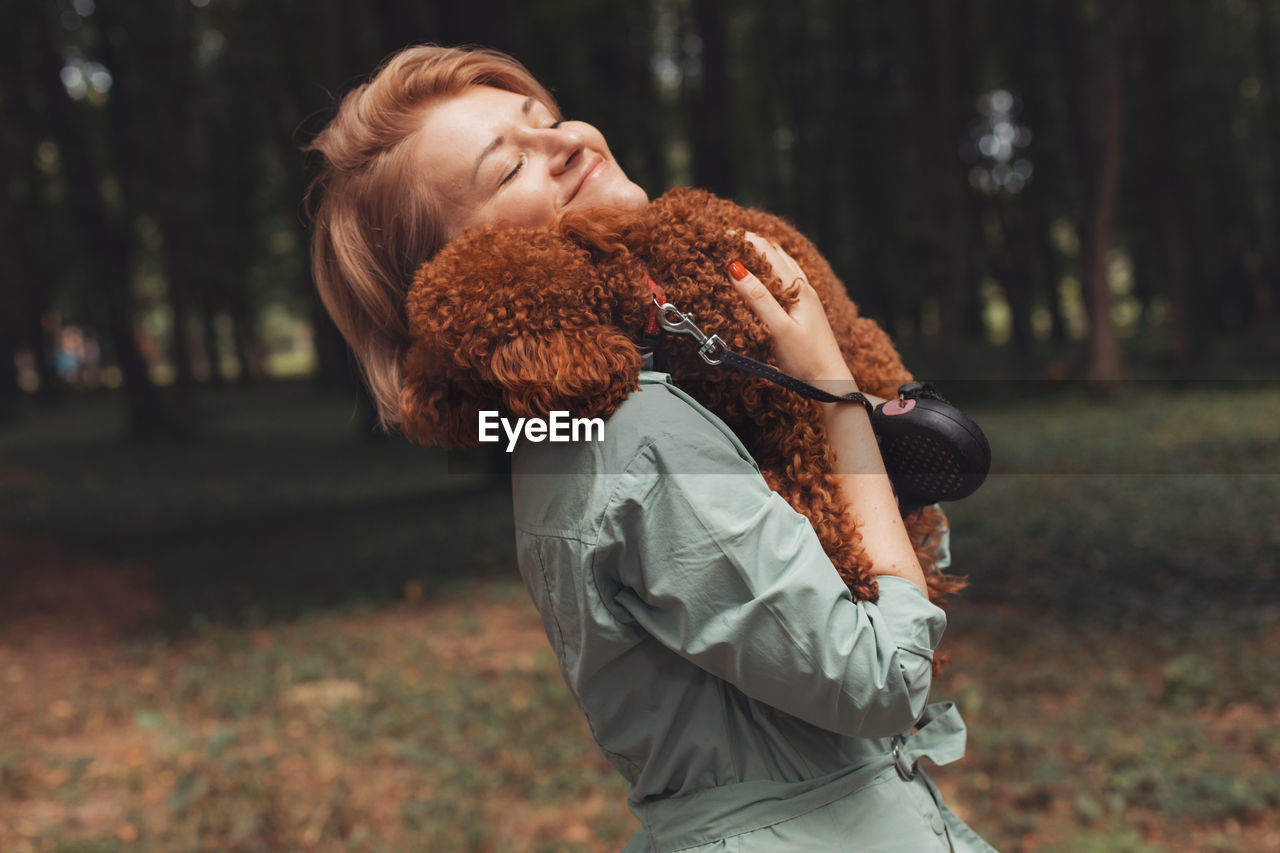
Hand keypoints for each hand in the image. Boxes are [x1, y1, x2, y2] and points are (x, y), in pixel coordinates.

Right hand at [730, 233, 855, 388]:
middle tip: (726, 239)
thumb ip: (758, 298)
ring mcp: (805, 298)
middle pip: (775, 252)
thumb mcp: (779, 328)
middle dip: (751, 242)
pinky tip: (763, 278)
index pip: (767, 251)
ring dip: (761, 254)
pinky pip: (784, 279)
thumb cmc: (807, 359)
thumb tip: (736, 269)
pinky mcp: (803, 310)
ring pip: (782, 264)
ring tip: (740, 251)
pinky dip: (769, 269)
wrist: (829, 382)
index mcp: (798, 288)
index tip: (721, 234)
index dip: (744, 239)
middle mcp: (803, 288)